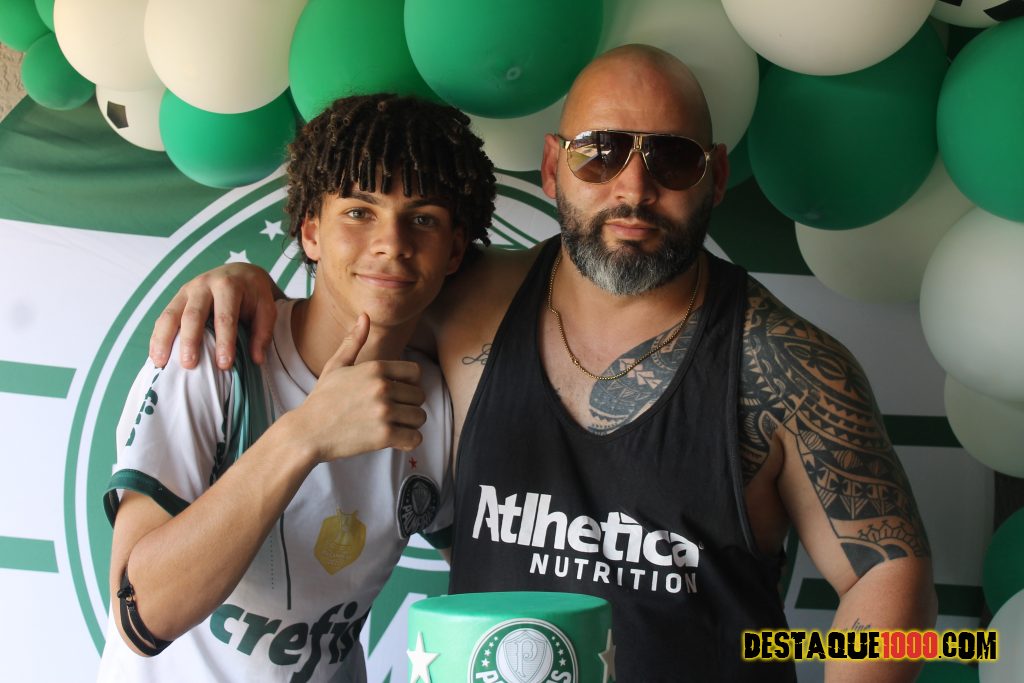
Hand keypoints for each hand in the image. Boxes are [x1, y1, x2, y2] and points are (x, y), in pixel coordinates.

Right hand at [150, 264, 279, 370]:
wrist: (240, 273)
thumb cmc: (254, 295)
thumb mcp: (266, 308)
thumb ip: (262, 332)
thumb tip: (256, 359)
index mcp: (228, 286)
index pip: (225, 316)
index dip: (224, 341)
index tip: (224, 365)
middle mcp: (203, 285)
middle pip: (193, 314)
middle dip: (189, 340)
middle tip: (189, 365)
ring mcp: (186, 291)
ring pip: (170, 315)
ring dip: (163, 340)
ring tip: (161, 363)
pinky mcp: (177, 299)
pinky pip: (163, 318)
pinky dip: (157, 337)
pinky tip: (156, 356)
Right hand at [294, 314, 426, 460]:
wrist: (307, 432)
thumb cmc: (322, 399)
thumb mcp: (335, 366)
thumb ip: (353, 342)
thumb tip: (365, 316)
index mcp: (375, 368)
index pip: (416, 372)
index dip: (409, 384)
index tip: (396, 393)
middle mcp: (382, 387)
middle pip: (419, 396)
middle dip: (409, 405)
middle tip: (391, 413)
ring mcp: (384, 411)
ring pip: (420, 417)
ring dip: (410, 424)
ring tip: (392, 425)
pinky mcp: (384, 436)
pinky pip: (415, 438)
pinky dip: (408, 441)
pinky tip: (395, 439)